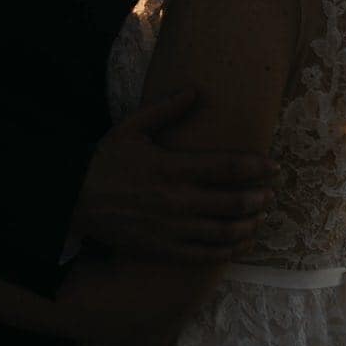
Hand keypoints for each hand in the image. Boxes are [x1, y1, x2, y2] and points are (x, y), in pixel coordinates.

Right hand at [73, 89, 277, 262]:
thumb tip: (195, 90)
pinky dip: (229, 251)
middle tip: (271, 193)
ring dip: (249, 224)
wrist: (73, 201)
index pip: (227, 167)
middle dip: (259, 198)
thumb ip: (165, 110)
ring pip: (224, 231)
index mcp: (172, 167)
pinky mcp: (164, 250)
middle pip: (233, 202)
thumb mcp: (131, 128)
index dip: (256, 167)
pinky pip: (205, 255)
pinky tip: (242, 243)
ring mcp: (172, 229)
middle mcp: (177, 200)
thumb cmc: (104, 162)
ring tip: (260, 217)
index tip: (273, 166)